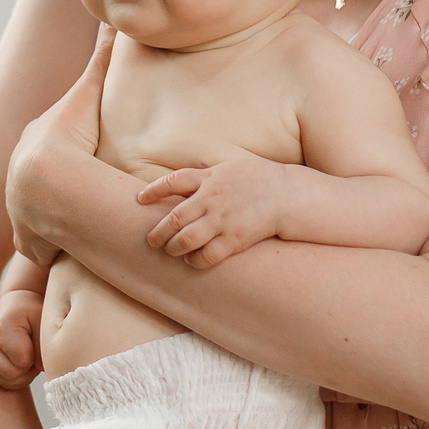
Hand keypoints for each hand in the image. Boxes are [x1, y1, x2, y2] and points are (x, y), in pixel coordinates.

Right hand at [0, 288, 44, 389]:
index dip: (35, 357)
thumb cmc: (31, 313)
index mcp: (0, 330)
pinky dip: (14, 376)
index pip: (23, 361)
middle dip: (28, 369)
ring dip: (22, 374)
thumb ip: (43, 348)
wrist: (14, 305)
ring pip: (6, 382)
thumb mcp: (42, 324)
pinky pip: (1, 380)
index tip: (36, 343)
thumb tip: (40, 369)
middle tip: (34, 352)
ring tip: (27, 356)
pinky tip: (19, 361)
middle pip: (12, 375)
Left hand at [6, 23, 113, 267]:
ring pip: (35, 213)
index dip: (67, 144)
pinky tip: (61, 250)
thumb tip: (110, 21)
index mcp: (33, 141)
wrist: (50, 184)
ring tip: (72, 225)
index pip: (51, 140)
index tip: (78, 151)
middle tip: (79, 191)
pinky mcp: (28, 239)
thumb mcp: (88, 97)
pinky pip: (37, 245)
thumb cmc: (71, 136)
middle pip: (40, 178)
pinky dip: (47, 247)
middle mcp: (18, 175)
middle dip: (54, 184)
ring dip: (50, 219)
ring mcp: (20, 209)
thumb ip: (101, 61)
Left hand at [137, 155, 290, 268]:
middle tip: (151, 240)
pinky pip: (208, 255)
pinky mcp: (235, 239)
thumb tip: (193, 168)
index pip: (172, 181)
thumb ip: (210, 171)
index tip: (140, 198)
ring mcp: (222, 220)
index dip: (153, 190)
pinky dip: (196, 260)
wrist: (288, 195)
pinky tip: (193, 261)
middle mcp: (211, 199)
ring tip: (170, 251)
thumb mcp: (232, 166)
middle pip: (174, 217)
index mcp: (209, 178)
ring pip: (186, 239)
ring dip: (174, 248)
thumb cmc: (261, 179)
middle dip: (158, 231)